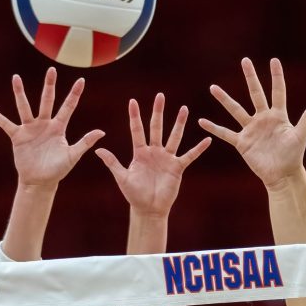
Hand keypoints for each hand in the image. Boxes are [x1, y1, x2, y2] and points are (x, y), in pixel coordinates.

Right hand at [0, 68, 103, 188]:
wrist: (40, 181)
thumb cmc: (58, 170)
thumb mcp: (73, 156)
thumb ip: (85, 142)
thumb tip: (102, 132)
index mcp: (59, 128)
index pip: (68, 107)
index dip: (75, 95)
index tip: (82, 80)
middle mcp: (44, 124)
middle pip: (47, 101)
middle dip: (49, 86)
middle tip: (52, 70)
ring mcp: (30, 128)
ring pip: (25, 107)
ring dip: (20, 93)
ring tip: (15, 78)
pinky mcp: (18, 136)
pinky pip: (5, 123)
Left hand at [95, 95, 209, 217]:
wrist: (148, 209)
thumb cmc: (134, 194)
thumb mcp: (122, 178)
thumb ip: (112, 163)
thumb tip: (98, 150)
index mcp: (140, 152)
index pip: (137, 130)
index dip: (135, 116)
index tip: (132, 101)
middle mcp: (154, 152)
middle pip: (157, 128)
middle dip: (158, 112)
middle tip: (160, 96)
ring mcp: (167, 158)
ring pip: (174, 137)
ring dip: (179, 123)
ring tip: (184, 109)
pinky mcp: (177, 168)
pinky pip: (189, 156)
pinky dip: (198, 149)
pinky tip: (207, 140)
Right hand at [199, 58, 305, 189]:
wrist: (282, 175)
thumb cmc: (294, 156)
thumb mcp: (300, 136)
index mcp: (278, 115)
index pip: (277, 91)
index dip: (276, 76)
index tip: (273, 60)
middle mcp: (263, 119)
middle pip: (255, 93)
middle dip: (250, 77)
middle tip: (245, 61)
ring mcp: (251, 129)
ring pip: (236, 110)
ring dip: (225, 99)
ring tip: (213, 87)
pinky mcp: (242, 142)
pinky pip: (226, 133)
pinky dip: (214, 128)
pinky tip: (202, 121)